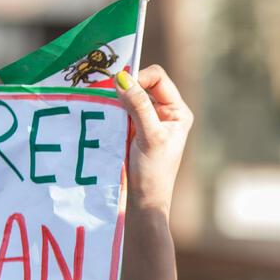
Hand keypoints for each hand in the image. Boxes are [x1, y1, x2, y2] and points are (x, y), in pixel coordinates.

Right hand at [115, 66, 192, 213]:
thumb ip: (139, 107)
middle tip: (106, 94)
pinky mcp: (130, 130)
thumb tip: (122, 78)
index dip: (140, 78)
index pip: (158, 78)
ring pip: (127, 97)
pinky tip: (101, 116)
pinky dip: (110, 111)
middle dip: (125, 88)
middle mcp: (164, 112)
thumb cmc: (153, 173)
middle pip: (141, 84)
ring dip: (115, 100)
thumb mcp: (150, 137)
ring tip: (103, 106)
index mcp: (177, 111)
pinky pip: (118, 111)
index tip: (121, 89)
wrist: (143, 202)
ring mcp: (146, 120)